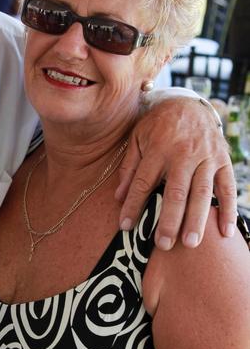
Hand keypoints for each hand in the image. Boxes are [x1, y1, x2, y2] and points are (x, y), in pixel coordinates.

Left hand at [116, 97, 235, 248]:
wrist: (188, 104)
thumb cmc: (157, 126)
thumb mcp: (137, 139)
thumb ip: (129, 167)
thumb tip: (119, 196)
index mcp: (158, 149)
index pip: (143, 182)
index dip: (134, 205)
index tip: (126, 227)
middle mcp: (183, 154)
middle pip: (176, 192)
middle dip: (169, 220)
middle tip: (163, 244)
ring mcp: (206, 158)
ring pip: (202, 193)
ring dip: (196, 220)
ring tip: (190, 243)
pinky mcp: (223, 161)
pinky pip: (228, 188)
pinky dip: (228, 210)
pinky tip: (225, 232)